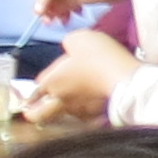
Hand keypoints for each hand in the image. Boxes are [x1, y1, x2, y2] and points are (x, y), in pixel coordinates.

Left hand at [18, 28, 132, 123]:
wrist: (126, 78)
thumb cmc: (100, 58)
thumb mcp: (79, 38)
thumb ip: (69, 44)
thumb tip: (69, 47)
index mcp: (52, 82)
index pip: (33, 91)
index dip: (32, 91)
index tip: (34, 92)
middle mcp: (60, 100)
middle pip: (38, 115)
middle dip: (34, 113)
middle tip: (36, 110)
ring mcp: (79, 110)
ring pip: (63, 115)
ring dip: (64, 110)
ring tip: (71, 104)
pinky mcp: (96, 116)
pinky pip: (86, 118)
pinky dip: (86, 114)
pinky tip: (92, 109)